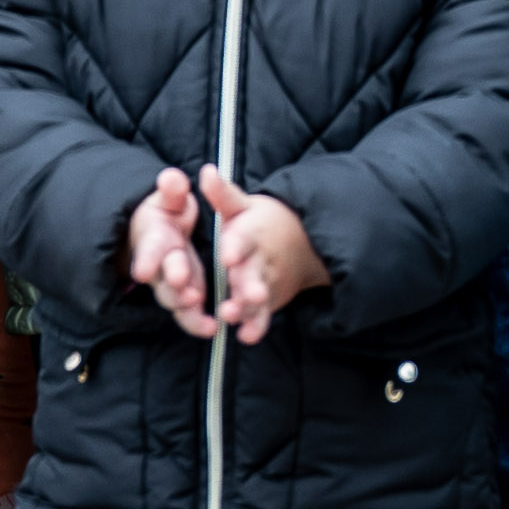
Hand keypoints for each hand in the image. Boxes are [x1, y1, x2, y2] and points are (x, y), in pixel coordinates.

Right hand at [127, 168, 215, 334]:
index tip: (143, 271)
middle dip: (174, 286)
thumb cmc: (167, 212)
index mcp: (155, 240)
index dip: (146, 260)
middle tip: (186, 292)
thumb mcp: (170, 198)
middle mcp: (161, 267)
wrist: (163, 233)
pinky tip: (213, 329)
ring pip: (176, 302)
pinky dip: (199, 323)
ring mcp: (173, 285)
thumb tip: (171, 177)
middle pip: (163, 280)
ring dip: (187, 309)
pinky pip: (191, 314)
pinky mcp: (187, 297)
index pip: (149, 250)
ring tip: (202, 315)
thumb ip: (172, 191)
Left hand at [194, 165, 327, 342]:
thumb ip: (223, 195)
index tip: (227, 254)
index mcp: (251, 233)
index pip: (245, 239)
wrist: (303, 242)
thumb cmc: (263, 222)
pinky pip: (264, 316)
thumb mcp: (243, 206)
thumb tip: (205, 171)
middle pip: (254, 273)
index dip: (237, 247)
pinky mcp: (269, 302)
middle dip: (247, 284)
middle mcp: (260, 260)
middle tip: (240, 295)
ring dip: (247, 308)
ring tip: (232, 316)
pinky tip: (246, 337)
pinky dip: (257, 326)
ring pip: (258, 297)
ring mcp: (266, 283)